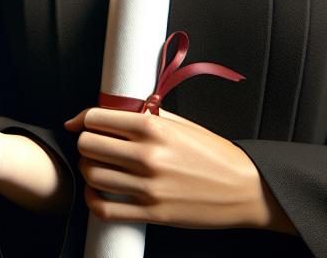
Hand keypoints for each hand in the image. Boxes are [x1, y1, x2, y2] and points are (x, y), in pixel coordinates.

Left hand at [64, 107, 293, 232]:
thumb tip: (108, 112)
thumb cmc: (213, 153)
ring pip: (92, 175)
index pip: (96, 118)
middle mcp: (147, 155)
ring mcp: (149, 187)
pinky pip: (106, 209)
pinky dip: (93, 201)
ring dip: (88, 170)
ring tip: (97, 167)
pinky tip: (98, 193)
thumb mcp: (179, 123)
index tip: (80, 124)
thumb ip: (144, 115)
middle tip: (92, 146)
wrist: (245, 188)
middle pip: (87, 145)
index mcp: (152, 127)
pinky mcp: (153, 213)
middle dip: (84, 144)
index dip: (83, 120)